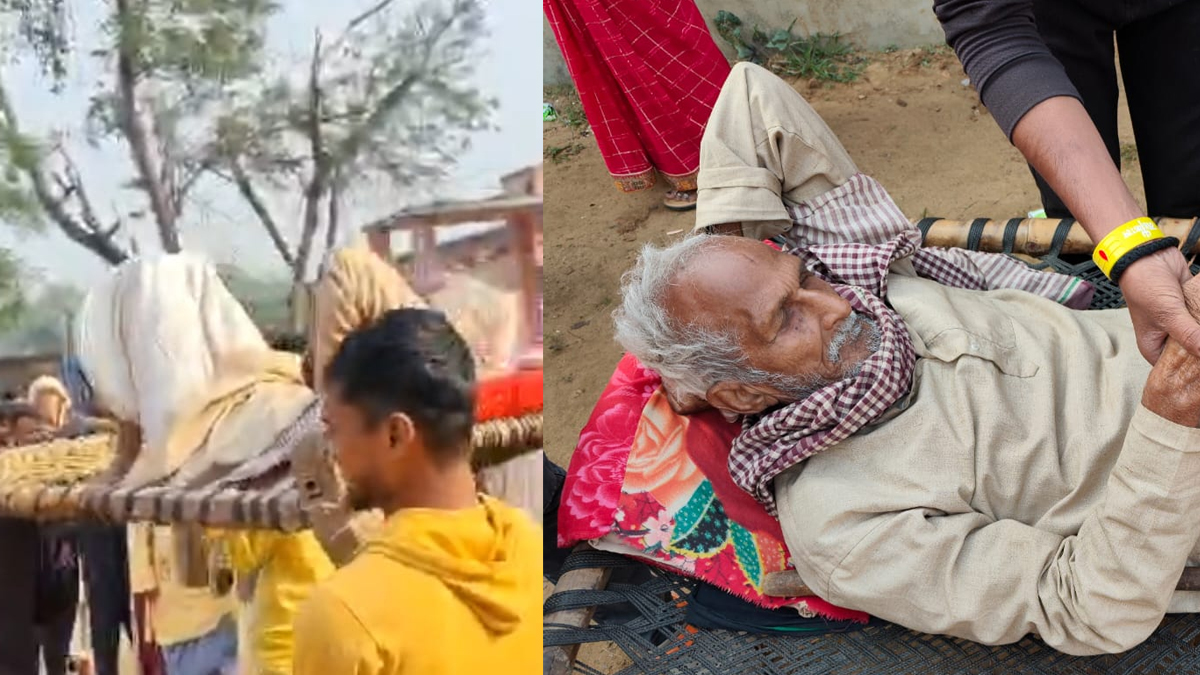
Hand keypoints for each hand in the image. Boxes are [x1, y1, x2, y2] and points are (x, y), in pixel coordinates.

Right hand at [1141, 273, 1199, 426]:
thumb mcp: (1169, 316)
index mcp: (1153, 347)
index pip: (1176, 370)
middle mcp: (1167, 338)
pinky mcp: (1191, 310)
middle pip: (1192, 354)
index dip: (1193, 374)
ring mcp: (1180, 324)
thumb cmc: (1146, 287)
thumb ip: (1191, 337)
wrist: (1147, 256)